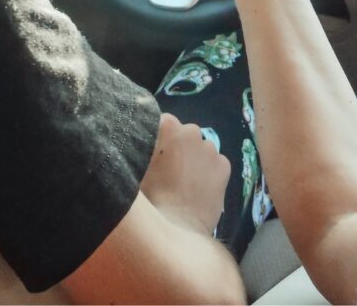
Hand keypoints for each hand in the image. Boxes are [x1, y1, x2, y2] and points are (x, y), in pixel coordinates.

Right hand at [140, 113, 229, 235]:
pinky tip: (197, 191)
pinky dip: (209, 173)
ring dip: (193, 161)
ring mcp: (210, 148)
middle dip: (176, 149)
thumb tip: (139, 143)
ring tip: (182, 185)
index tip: (151, 158)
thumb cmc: (145, 199)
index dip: (156, 141)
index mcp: (165, 125)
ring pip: (200, 150)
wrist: (174, 231)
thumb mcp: (133, 168)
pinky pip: (215, 164)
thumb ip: (140, 149)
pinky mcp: (224, 166)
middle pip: (182, 135)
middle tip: (166, 174)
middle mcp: (190, 130)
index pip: (161, 124)